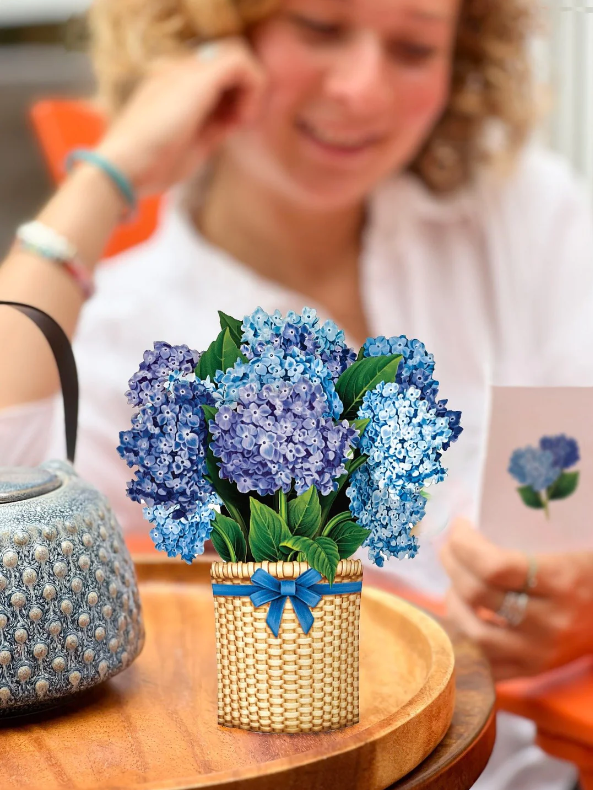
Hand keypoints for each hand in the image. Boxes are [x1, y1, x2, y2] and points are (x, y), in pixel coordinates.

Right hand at [96, 37, 265, 195]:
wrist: (126, 166)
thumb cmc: (153, 166)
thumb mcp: (192, 145)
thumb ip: (213, 128)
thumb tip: (234, 119)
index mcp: (172, 86)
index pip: (214, 77)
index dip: (233, 99)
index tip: (231, 128)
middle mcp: (178, 71)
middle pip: (226, 62)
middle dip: (244, 90)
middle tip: (241, 122)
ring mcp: (186, 69)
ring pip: (237, 55)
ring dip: (251, 88)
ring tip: (242, 119)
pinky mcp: (198, 76)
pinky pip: (241, 62)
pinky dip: (253, 88)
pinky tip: (242, 117)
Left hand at [439, 518, 592, 680]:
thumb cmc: (590, 570)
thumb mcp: (569, 548)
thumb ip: (525, 539)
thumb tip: (471, 523)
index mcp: (561, 580)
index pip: (494, 566)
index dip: (464, 544)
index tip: (459, 526)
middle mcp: (549, 620)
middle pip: (478, 594)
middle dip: (452, 565)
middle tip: (448, 548)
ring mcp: (539, 652)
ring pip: (474, 634)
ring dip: (452, 604)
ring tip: (454, 585)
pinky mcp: (532, 671)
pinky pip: (484, 663)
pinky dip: (464, 639)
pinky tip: (464, 616)